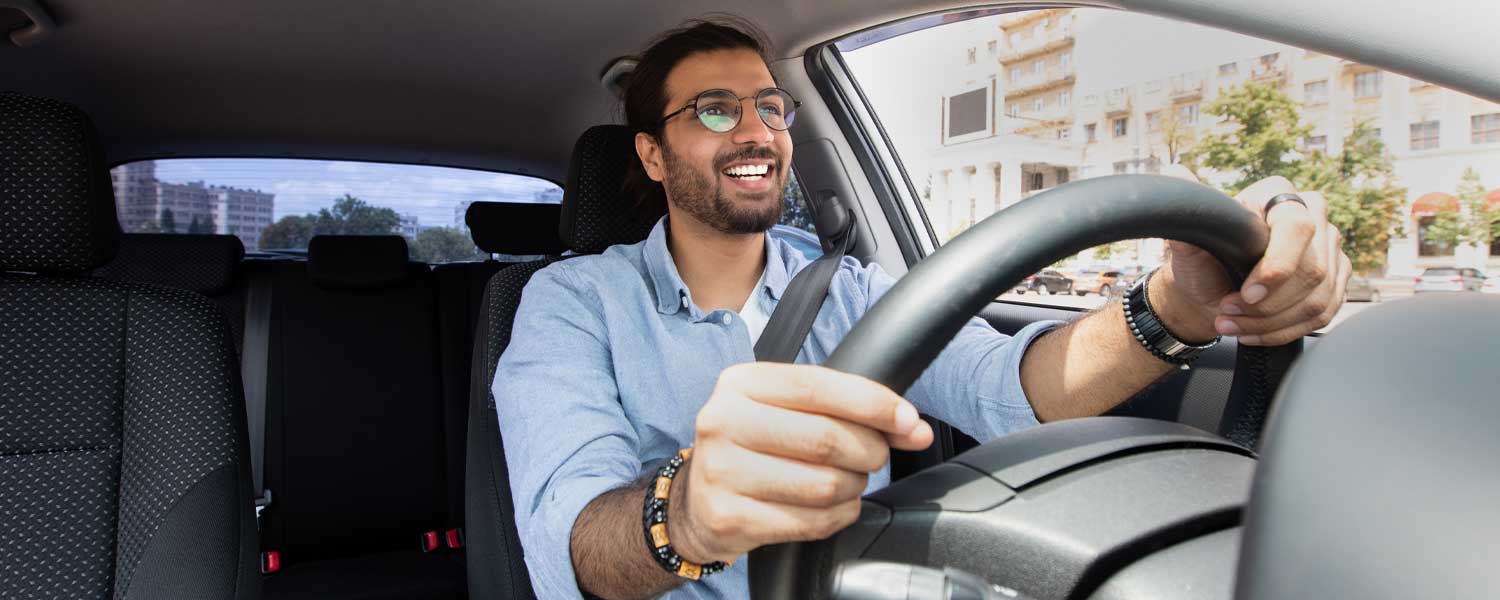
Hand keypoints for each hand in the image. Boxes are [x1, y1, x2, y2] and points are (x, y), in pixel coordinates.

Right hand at [667, 363, 933, 563]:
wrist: (695, 502)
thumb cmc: (754, 447)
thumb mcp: (785, 410)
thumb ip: (845, 409)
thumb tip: (913, 426)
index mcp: (740, 384)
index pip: (818, 385)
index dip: (873, 403)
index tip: (908, 421)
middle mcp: (723, 422)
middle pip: (825, 438)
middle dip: (869, 451)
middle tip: (874, 457)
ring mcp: (721, 472)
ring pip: (823, 484)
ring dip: (854, 487)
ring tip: (848, 482)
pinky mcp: (728, 517)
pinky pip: (810, 522)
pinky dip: (838, 516)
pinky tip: (834, 507)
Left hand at [1152, 166, 1351, 345]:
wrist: (1207, 288)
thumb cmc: (1201, 259)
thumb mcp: (1188, 236)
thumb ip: (1187, 211)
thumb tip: (1176, 173)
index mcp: (1278, 193)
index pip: (1297, 228)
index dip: (1276, 268)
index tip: (1247, 294)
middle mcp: (1313, 214)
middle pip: (1312, 271)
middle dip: (1266, 305)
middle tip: (1227, 313)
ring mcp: (1329, 247)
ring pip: (1317, 298)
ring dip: (1271, 322)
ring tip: (1233, 325)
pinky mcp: (1335, 279)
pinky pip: (1323, 313)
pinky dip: (1285, 331)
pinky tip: (1254, 333)